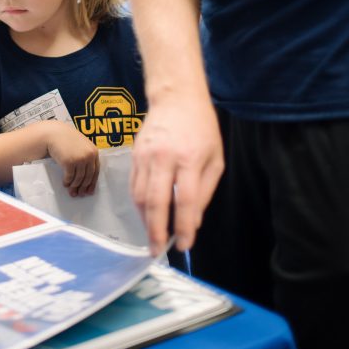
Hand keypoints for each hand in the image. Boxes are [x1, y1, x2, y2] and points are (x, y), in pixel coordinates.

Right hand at [45, 122, 99, 196]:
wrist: (54, 134)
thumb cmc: (67, 140)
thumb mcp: (82, 145)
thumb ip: (87, 156)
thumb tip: (87, 177)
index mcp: (94, 152)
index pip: (96, 171)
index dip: (92, 183)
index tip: (89, 191)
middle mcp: (88, 156)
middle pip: (88, 177)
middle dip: (83, 187)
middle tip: (80, 194)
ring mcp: (79, 159)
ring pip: (79, 179)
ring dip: (74, 186)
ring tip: (71, 191)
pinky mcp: (69, 162)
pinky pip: (69, 177)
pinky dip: (67, 182)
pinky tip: (65, 184)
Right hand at [130, 94, 223, 254]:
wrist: (176, 97)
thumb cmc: (201, 127)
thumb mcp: (215, 159)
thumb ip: (204, 191)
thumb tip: (193, 221)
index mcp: (189, 159)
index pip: (184, 201)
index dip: (183, 226)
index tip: (184, 244)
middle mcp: (164, 157)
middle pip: (156, 201)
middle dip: (156, 231)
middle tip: (158, 251)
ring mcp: (146, 155)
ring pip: (139, 195)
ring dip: (145, 220)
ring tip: (153, 236)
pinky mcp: (134, 153)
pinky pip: (133, 185)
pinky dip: (138, 204)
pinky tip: (146, 214)